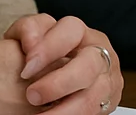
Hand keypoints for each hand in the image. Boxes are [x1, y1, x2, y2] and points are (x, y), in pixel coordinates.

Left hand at [5, 14, 122, 111]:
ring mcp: (107, 79)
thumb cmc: (37, 52)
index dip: (48, 49)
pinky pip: (93, 112)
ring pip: (93, 95)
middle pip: (88, 66)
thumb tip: (31, 42)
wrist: (45, 75)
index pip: (71, 30)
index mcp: (79, 32)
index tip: (27, 69)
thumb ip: (28, 30)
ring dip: (65, 109)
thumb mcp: (28, 35)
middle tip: (32, 96)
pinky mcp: (107, 102)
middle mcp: (99, 53)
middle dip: (58, 84)